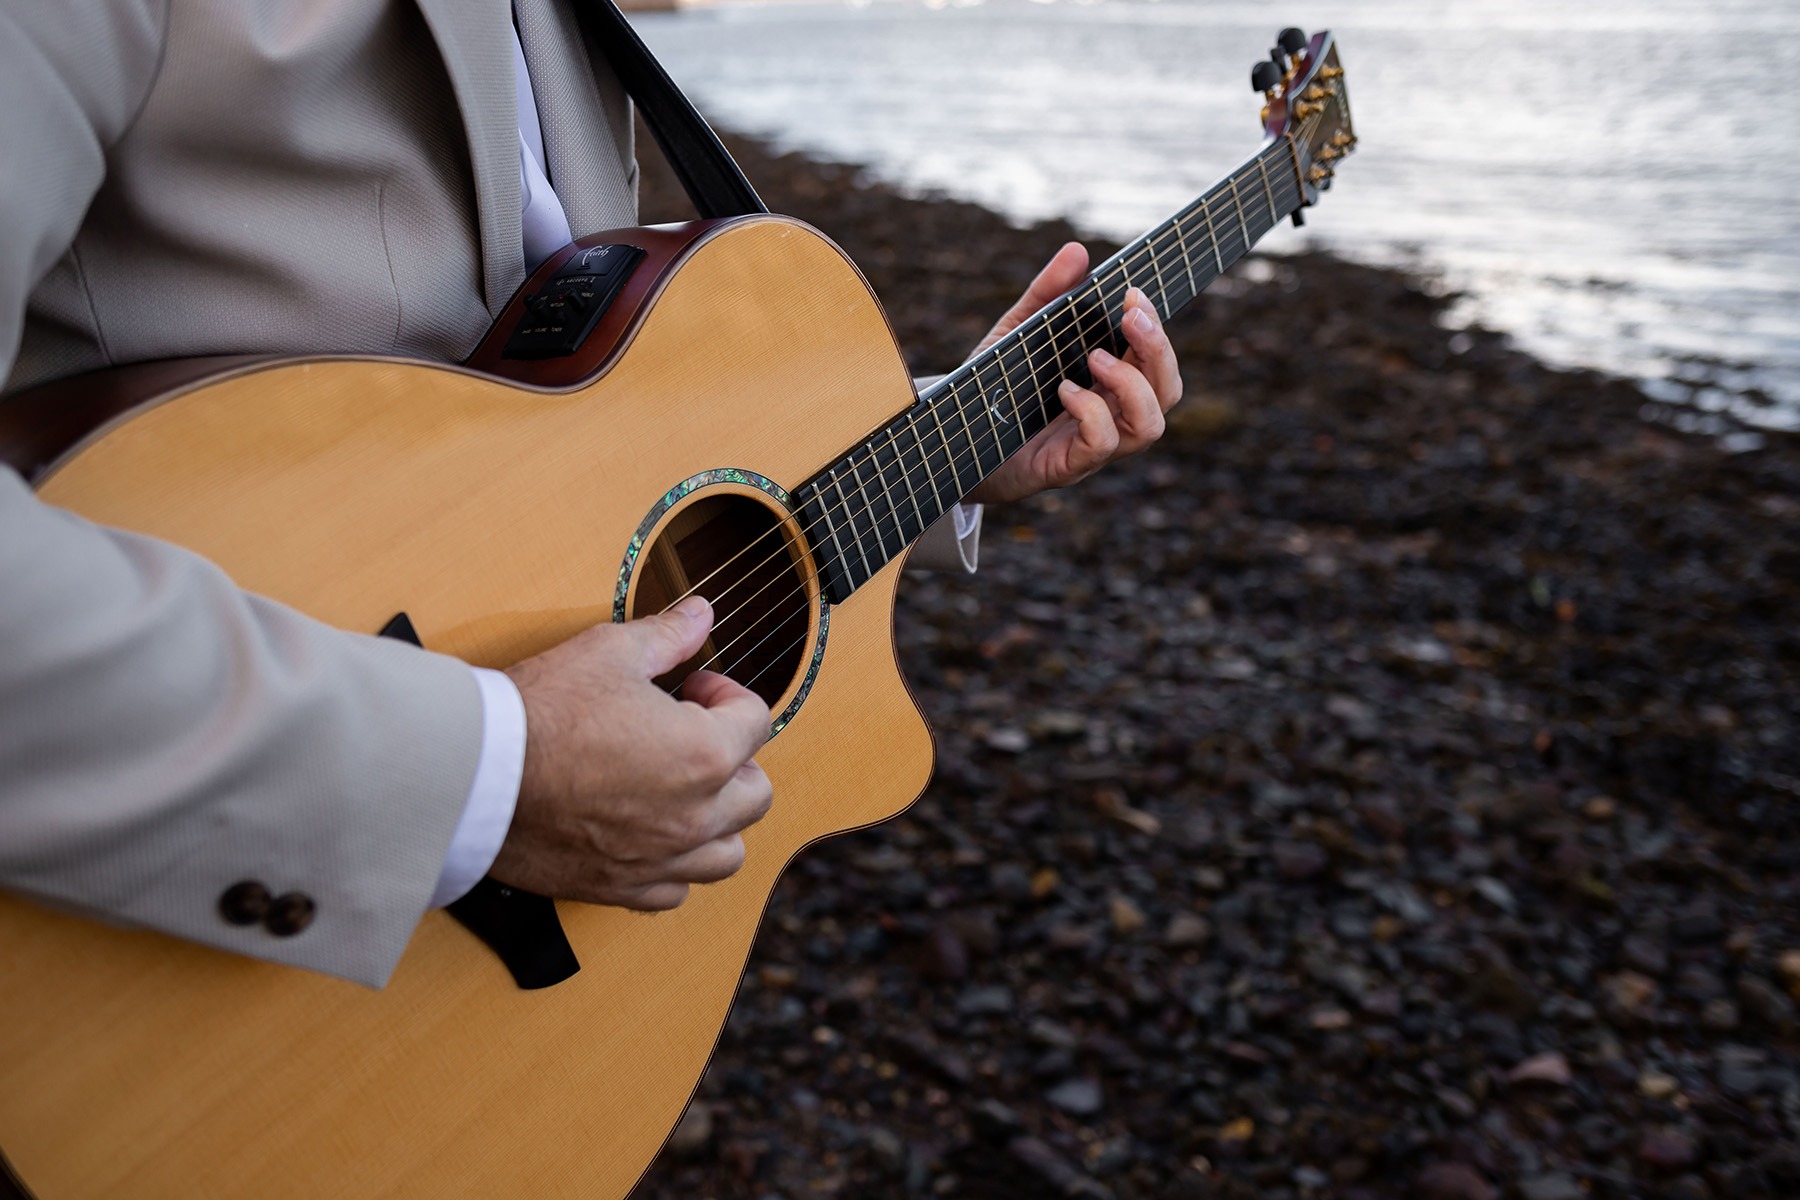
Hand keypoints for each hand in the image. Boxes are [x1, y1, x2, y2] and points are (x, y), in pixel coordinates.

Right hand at [489, 597, 772, 910]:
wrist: (474, 775)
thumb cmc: (539, 712)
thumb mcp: (608, 652)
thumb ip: (667, 636)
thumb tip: (701, 615)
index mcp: (704, 754)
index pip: (756, 722)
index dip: (727, 693)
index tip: (694, 686)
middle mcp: (694, 816)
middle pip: (756, 794)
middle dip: (736, 759)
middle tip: (695, 735)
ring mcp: (659, 858)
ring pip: (726, 854)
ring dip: (718, 821)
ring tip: (685, 792)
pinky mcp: (619, 887)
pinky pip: (673, 891)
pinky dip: (674, 867)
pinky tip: (650, 836)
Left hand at [964, 242, 1182, 504]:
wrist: (951, 441)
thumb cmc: (992, 389)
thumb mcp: (1016, 334)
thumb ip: (1045, 295)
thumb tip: (1077, 250)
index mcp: (1107, 383)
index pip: (1156, 359)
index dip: (1158, 327)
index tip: (1134, 294)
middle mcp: (1110, 415)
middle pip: (1168, 390)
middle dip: (1158, 350)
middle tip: (1130, 318)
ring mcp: (1092, 445)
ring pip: (1149, 425)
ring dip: (1132, 385)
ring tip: (1095, 358)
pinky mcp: (1066, 466)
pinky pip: (1102, 445)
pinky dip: (1092, 413)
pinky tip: (1065, 391)